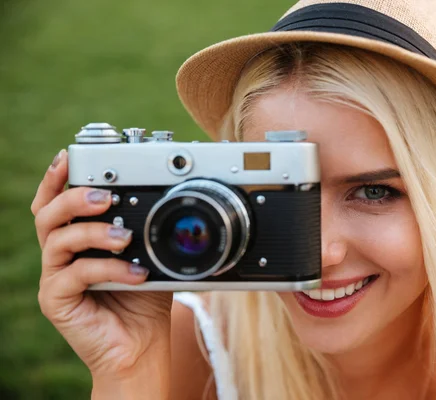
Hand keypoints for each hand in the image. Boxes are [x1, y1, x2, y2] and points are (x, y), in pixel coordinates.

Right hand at [31, 149, 172, 384]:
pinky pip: (75, 275)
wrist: (141, 345)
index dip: (58, 176)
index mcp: (78, 236)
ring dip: (92, 231)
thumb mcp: (150, 254)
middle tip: (106, 196)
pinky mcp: (56, 300)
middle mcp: (61, 253)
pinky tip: (136, 274)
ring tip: (125, 237)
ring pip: (56, 239)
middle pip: (47, 212)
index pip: (57, 199)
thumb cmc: (144, 297)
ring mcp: (55, 276)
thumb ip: (148, 227)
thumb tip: (170, 193)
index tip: (71, 155)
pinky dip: (108, 270)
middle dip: (74, 196)